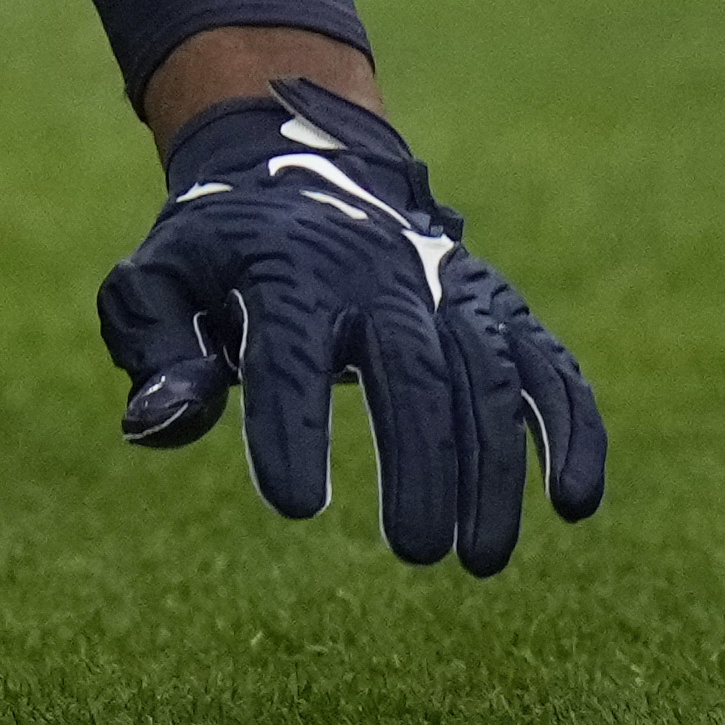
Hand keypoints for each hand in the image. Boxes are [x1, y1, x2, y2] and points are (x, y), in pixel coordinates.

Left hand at [99, 85, 605, 575]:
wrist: (298, 162)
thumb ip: (152, 348)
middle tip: (416, 553)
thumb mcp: (155, 279)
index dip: (292, 427)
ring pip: (489, 378)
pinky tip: (572, 501)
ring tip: (482, 561)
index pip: (289, 352)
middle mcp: (377, 275)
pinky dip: (571, 429)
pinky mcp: (497, 306)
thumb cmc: (218, 249)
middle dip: (422, 465)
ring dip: (496, 470)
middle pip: (412, 372)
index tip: (295, 506)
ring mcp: (446, 288)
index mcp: (284, 269)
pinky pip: (549, 366)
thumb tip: (158, 427)